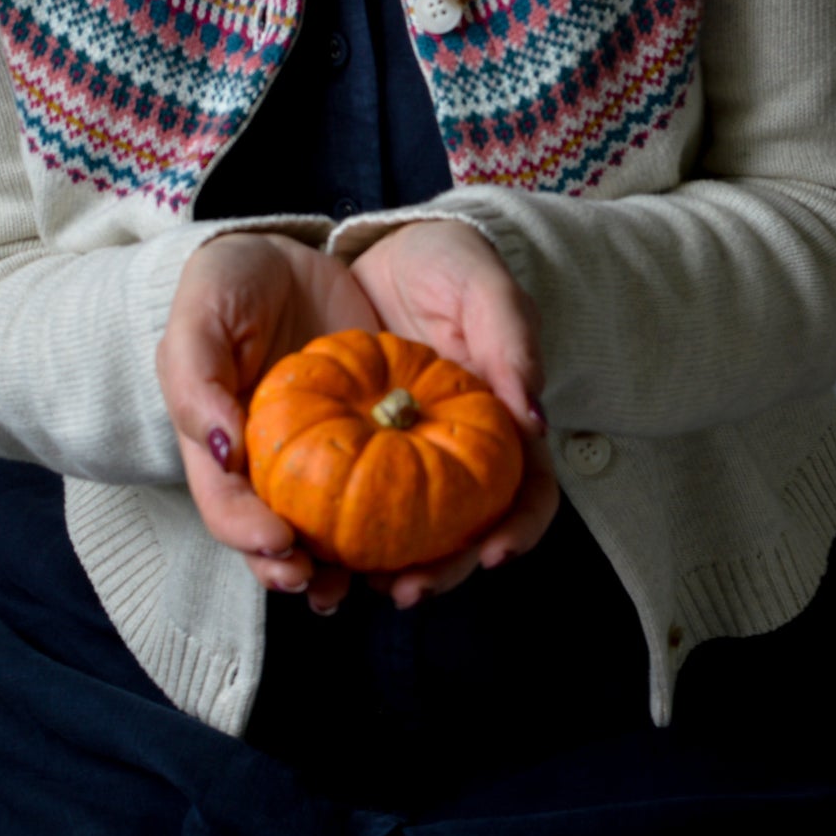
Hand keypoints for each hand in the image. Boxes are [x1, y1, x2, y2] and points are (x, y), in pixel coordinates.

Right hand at [157, 233, 375, 612]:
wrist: (285, 257)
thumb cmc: (228, 285)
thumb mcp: (200, 317)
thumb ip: (197, 381)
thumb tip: (219, 450)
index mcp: (217, 444)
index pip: (224, 504)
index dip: (246, 534)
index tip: (279, 542)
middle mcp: (264, 464)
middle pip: (273, 536)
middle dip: (295, 572)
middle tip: (323, 587)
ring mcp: (315, 456)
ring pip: (328, 528)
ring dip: (347, 566)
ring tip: (376, 584)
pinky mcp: (364, 437)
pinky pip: (382, 484)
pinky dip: (398, 517)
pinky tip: (422, 536)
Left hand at [349, 219, 559, 605]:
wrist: (382, 246)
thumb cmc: (449, 264)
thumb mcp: (486, 288)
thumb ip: (512, 343)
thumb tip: (535, 420)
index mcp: (499, 426)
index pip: (527, 493)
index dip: (518, 529)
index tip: (492, 553)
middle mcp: (453, 453)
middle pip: (461, 534)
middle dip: (439, 572)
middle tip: (404, 589)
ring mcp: (402, 456)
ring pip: (398, 534)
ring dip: (376, 571)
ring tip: (341, 588)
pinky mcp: (351, 449)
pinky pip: (340, 501)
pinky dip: (327, 533)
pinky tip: (300, 547)